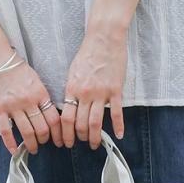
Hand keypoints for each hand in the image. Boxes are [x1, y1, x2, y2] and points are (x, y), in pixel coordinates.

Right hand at [0, 47, 63, 155]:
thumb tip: (49, 113)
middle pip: (42, 128)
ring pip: (26, 132)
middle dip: (45, 139)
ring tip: (33, 148)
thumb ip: (41, 95)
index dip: (58, 132)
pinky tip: (14, 151)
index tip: (59, 139)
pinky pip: (5, 131)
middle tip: (45, 144)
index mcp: (40, 92)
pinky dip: (10, 143)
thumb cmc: (15, 66)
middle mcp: (28, 101)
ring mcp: (13, 106)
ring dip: (31, 144)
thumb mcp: (34, 78)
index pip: (54, 118)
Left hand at [61, 26, 127, 148]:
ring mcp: (101, 92)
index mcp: (72, 88)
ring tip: (95, 144)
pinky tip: (118, 135)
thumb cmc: (88, 52)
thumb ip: (71, 89)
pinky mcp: (116, 90)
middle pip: (80, 124)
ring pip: (96, 123)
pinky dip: (118, 126)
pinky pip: (117, 113)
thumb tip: (69, 107)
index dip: (65, 134)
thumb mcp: (73, 71)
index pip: (66, 118)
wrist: (104, 38)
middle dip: (80, 138)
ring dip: (95, 138)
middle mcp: (85, 93)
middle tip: (82, 143)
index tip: (66, 141)